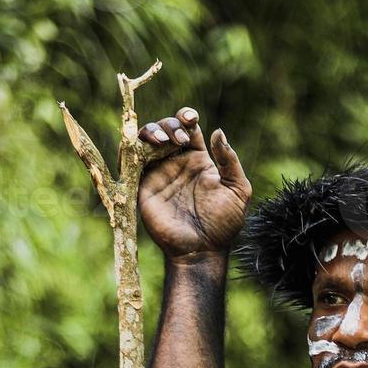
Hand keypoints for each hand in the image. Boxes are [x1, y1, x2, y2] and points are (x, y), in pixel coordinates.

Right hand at [138, 107, 251, 262]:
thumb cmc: (223, 224)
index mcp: (198, 160)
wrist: (202, 250)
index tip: (191, 119)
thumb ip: (230, 161)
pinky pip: (130, 162)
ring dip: (151, 132)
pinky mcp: (142, 187)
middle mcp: (176, 163)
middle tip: (180, 141)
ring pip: (145, 140)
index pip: (188, 128)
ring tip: (164, 142)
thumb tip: (218, 131)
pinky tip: (144, 148)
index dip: (186, 117)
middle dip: (169, 125)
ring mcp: (158, 174)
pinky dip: (132, 148)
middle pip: (165, 128)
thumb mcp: (237, 190)